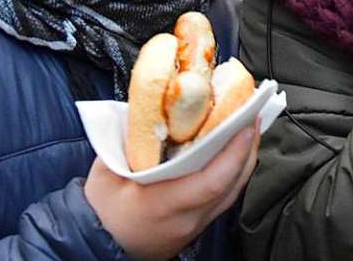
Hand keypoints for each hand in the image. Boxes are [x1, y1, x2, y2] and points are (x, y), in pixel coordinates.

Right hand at [85, 121, 258, 259]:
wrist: (100, 246)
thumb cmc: (102, 209)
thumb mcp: (107, 171)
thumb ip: (131, 141)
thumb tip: (151, 106)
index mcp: (163, 205)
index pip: (210, 181)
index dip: (233, 153)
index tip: (244, 124)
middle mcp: (186, 219)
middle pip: (230, 184)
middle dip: (246, 147)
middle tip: (252, 112)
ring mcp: (195, 225)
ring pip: (233, 191)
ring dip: (244, 158)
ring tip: (248, 125)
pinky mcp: (198, 225)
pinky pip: (225, 196)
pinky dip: (234, 171)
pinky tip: (234, 151)